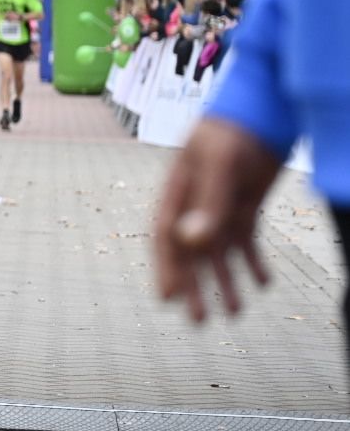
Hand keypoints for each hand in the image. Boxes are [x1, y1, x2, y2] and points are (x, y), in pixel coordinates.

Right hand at [154, 116, 283, 322]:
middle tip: (198, 322)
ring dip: (226, 282)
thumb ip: (208, 203)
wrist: (261, 109)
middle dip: (195, 287)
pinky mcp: (244, 206)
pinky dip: (253, 262)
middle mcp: (194, 205)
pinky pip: (246, 241)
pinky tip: (264, 282)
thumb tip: (194, 242)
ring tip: (235, 313)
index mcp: (177, 193)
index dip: (166, 268)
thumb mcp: (220, 165)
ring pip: (219, 253)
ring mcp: (219, 206)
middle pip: (191, 253)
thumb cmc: (231, 131)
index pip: (166, 238)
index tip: (169, 299)